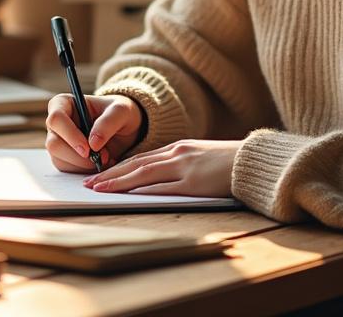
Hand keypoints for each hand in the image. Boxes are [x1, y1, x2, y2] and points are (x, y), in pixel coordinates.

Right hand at [45, 93, 143, 172]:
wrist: (124, 129)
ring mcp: (58, 141)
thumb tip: (92, 144)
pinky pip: (67, 169)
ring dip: (84, 165)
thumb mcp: (122, 111)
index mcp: (64, 103)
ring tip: (106, 158)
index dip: (70, 135)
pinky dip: (85, 171)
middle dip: (78, 156)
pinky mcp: (63, 158)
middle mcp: (57, 123)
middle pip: (54, 144)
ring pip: (59, 159)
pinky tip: (100, 163)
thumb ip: (108, 123)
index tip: (88, 148)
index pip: (56, 119)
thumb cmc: (120, 113)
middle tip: (102, 157)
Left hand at [82, 139, 241, 196]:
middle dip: (110, 174)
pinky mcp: (193, 183)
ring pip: (143, 174)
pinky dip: (142, 191)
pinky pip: (162, 187)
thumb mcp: (200, 157)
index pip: (140, 158)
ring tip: (99, 189)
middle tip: (89, 183)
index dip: (117, 167)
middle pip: (135, 164)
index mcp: (178, 148)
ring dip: (118, 182)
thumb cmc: (228, 163)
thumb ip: (180, 163)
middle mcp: (177, 154)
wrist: (252, 162)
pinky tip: (127, 195)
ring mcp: (184, 168)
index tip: (100, 174)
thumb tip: (158, 177)